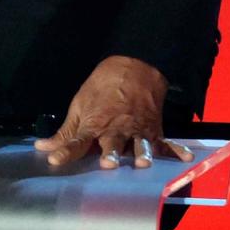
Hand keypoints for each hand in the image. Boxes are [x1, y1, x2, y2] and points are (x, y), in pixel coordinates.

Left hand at [35, 55, 192, 168]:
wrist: (133, 66)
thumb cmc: (102, 88)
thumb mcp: (80, 105)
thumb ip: (65, 132)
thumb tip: (42, 149)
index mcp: (95, 123)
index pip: (77, 142)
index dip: (65, 151)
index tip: (54, 161)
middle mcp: (116, 130)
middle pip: (111, 145)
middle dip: (110, 153)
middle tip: (107, 161)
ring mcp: (137, 130)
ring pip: (139, 146)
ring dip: (140, 154)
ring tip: (142, 163)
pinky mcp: (154, 130)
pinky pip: (166, 144)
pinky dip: (177, 152)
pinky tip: (187, 159)